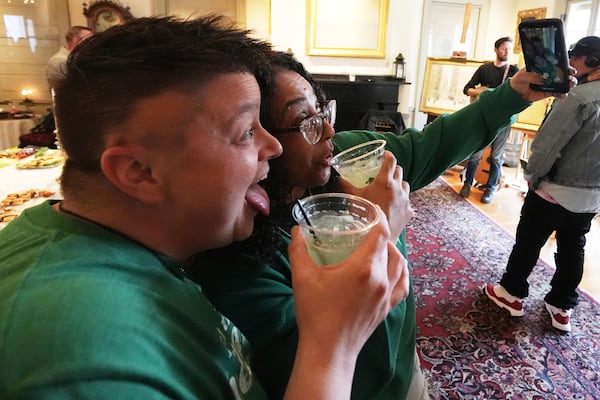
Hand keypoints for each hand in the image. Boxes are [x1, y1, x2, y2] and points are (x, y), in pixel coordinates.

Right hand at [285, 213, 408, 397]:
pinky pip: (403, 285)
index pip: (380, 232)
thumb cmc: (315, 313)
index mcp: (364, 267)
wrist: (327, 351)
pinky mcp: (387, 308)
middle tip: (364, 229)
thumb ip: (299, 249)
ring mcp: (387, 295)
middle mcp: (382, 279)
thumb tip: (296, 230)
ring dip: (392, 251)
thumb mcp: (302, 277)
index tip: (371, 210)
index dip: (378, 217)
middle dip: (379, 234)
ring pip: (400, 264)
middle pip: (389, 247)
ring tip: (377, 247)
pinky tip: (393, 270)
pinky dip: (401, 272)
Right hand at [337, 151, 413, 240]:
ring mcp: (405, 199)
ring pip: (405, 184)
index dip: (387, 155)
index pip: (390, 160)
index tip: (384, 155)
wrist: (379, 236)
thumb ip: (345, 186)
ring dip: (398, 184)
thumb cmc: (365, 216)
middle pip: (399, 170)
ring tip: (389, 190)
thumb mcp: (353, 198)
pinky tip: (394, 206)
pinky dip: (401, 201)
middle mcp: (397, 188)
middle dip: (392, 170)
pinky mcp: (409, 210)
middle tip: (383, 173)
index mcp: (384, 181)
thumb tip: (338, 178)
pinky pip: (407, 201)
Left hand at [509, 68, 576, 101]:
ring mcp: (549, 83)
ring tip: (569, 84)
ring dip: (568, 83)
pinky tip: (563, 94)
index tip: (567, 66)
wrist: (515, 94)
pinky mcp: (548, 92)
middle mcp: (548, 74)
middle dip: (569, 73)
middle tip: (570, 75)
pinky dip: (562, 94)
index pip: (555, 63)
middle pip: (562, 72)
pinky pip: (558, 93)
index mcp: (543, 67)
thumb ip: (530, 75)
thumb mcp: (521, 75)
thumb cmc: (518, 81)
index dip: (563, 64)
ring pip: (562, 83)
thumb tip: (540, 77)